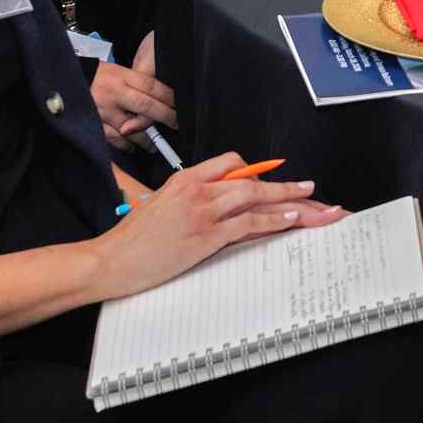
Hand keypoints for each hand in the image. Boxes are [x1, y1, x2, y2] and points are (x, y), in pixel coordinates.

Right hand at [89, 58, 176, 143]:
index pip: (152, 87)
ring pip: (131, 128)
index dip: (169, 98)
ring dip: (145, 138)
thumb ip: (135, 83)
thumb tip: (159, 97)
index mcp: (122, 76)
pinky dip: (124, 144)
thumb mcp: (116, 70)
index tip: (179, 107)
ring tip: (153, 146)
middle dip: (165, 117)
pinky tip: (130, 147)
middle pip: (147, 106)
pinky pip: (113, 138)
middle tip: (176, 125)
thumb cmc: (94, 75)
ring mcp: (104, 109)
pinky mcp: (93, 123)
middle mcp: (115, 93)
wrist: (62, 78)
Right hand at [90, 153, 343, 298]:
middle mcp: (196, 189)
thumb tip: (210, 203)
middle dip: (284, 184)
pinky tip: (288, 220)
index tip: (273, 179)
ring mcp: (202, 211)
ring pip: (255, 196)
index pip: (230, 163)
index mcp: (184, 179)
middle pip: (251, 178)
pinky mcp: (205, 236)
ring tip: (310, 201)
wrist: (111, 260)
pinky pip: (247, 223)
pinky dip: (271, 220)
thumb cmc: (131, 240)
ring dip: (287, 199)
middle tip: (309, 187)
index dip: (256, 171)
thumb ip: (185, 199)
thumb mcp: (158, 205)